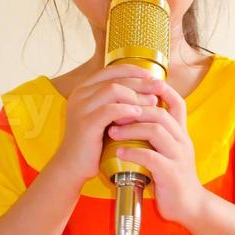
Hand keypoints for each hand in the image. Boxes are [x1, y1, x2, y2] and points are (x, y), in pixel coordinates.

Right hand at [52, 63, 160, 184]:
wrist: (74, 165)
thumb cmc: (95, 141)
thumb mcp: (106, 115)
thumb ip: (119, 100)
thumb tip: (149, 89)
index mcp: (85, 88)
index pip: (111, 70)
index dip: (134, 70)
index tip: (152, 76)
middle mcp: (80, 94)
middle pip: (115, 79)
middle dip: (141, 82)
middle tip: (160, 86)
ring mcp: (81, 108)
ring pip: (113, 90)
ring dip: (136, 96)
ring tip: (152, 102)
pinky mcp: (85, 124)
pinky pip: (109, 110)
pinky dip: (126, 110)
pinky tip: (139, 114)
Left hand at [106, 77, 204, 225]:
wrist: (189, 206)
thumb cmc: (173, 177)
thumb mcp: (169, 151)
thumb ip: (157, 135)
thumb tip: (134, 118)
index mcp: (181, 133)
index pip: (177, 102)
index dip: (161, 90)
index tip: (138, 84)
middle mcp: (182, 140)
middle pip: (160, 113)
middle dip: (134, 109)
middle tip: (113, 112)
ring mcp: (178, 156)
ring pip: (156, 130)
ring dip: (131, 128)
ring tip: (112, 132)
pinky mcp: (171, 173)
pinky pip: (151, 157)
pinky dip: (133, 152)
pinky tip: (119, 152)